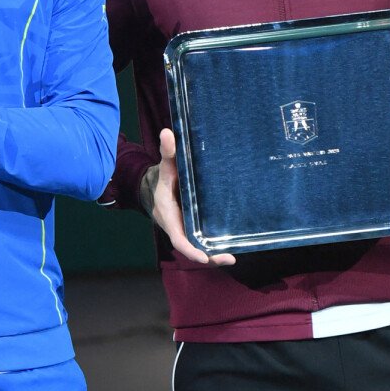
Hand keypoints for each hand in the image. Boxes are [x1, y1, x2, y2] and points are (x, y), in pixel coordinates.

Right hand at [146, 127, 236, 266]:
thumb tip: (168, 133)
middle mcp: (178, 226)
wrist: (156, 188)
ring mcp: (187, 229)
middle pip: (192, 248)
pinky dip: (216, 245)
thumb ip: (168, 153)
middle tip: (229, 257)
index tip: (201, 256)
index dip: (189, 248)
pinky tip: (233, 245)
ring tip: (233, 256)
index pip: (178, 237)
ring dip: (215, 254)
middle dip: (209, 256)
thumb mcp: (165, 167)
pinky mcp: (195, 228)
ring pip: (200, 247)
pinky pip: (204, 240)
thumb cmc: (163, 178)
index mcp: (169, 215)